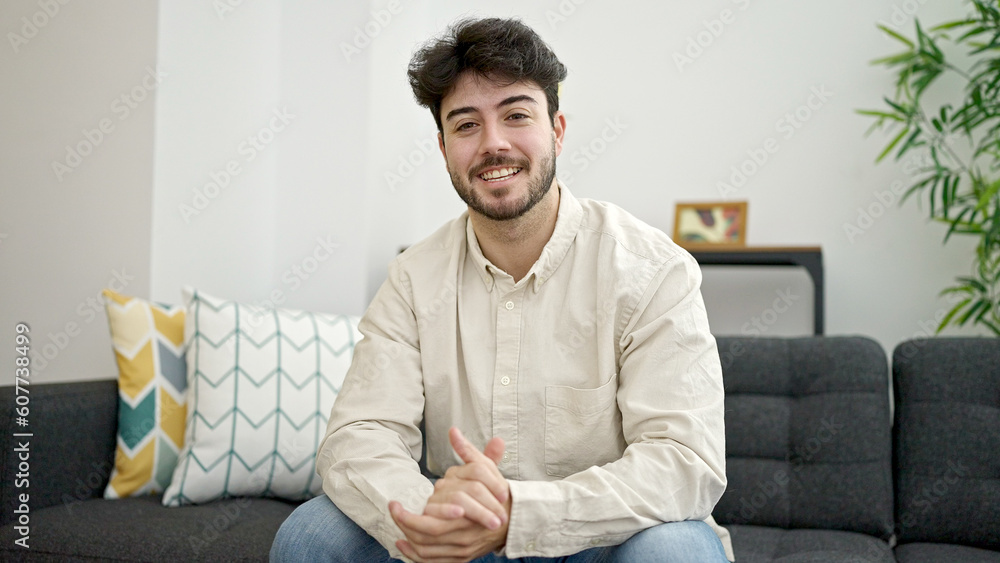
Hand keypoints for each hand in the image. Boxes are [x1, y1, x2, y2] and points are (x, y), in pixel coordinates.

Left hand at [389, 427, 511, 561]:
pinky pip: (433, 562)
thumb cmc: (498, 493)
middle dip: (404, 525)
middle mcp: (464, 535)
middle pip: (426, 537)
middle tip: (392, 512)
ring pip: (427, 551)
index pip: (430, 521)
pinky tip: (404, 545)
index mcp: (467, 515)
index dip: (408, 516)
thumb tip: (453, 431)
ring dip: (408, 541)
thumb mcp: (485, 469)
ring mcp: (462, 549)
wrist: (515, 519)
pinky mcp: (461, 558)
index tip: (393, 503)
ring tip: (395, 530)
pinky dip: (416, 556)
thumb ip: (468, 451)